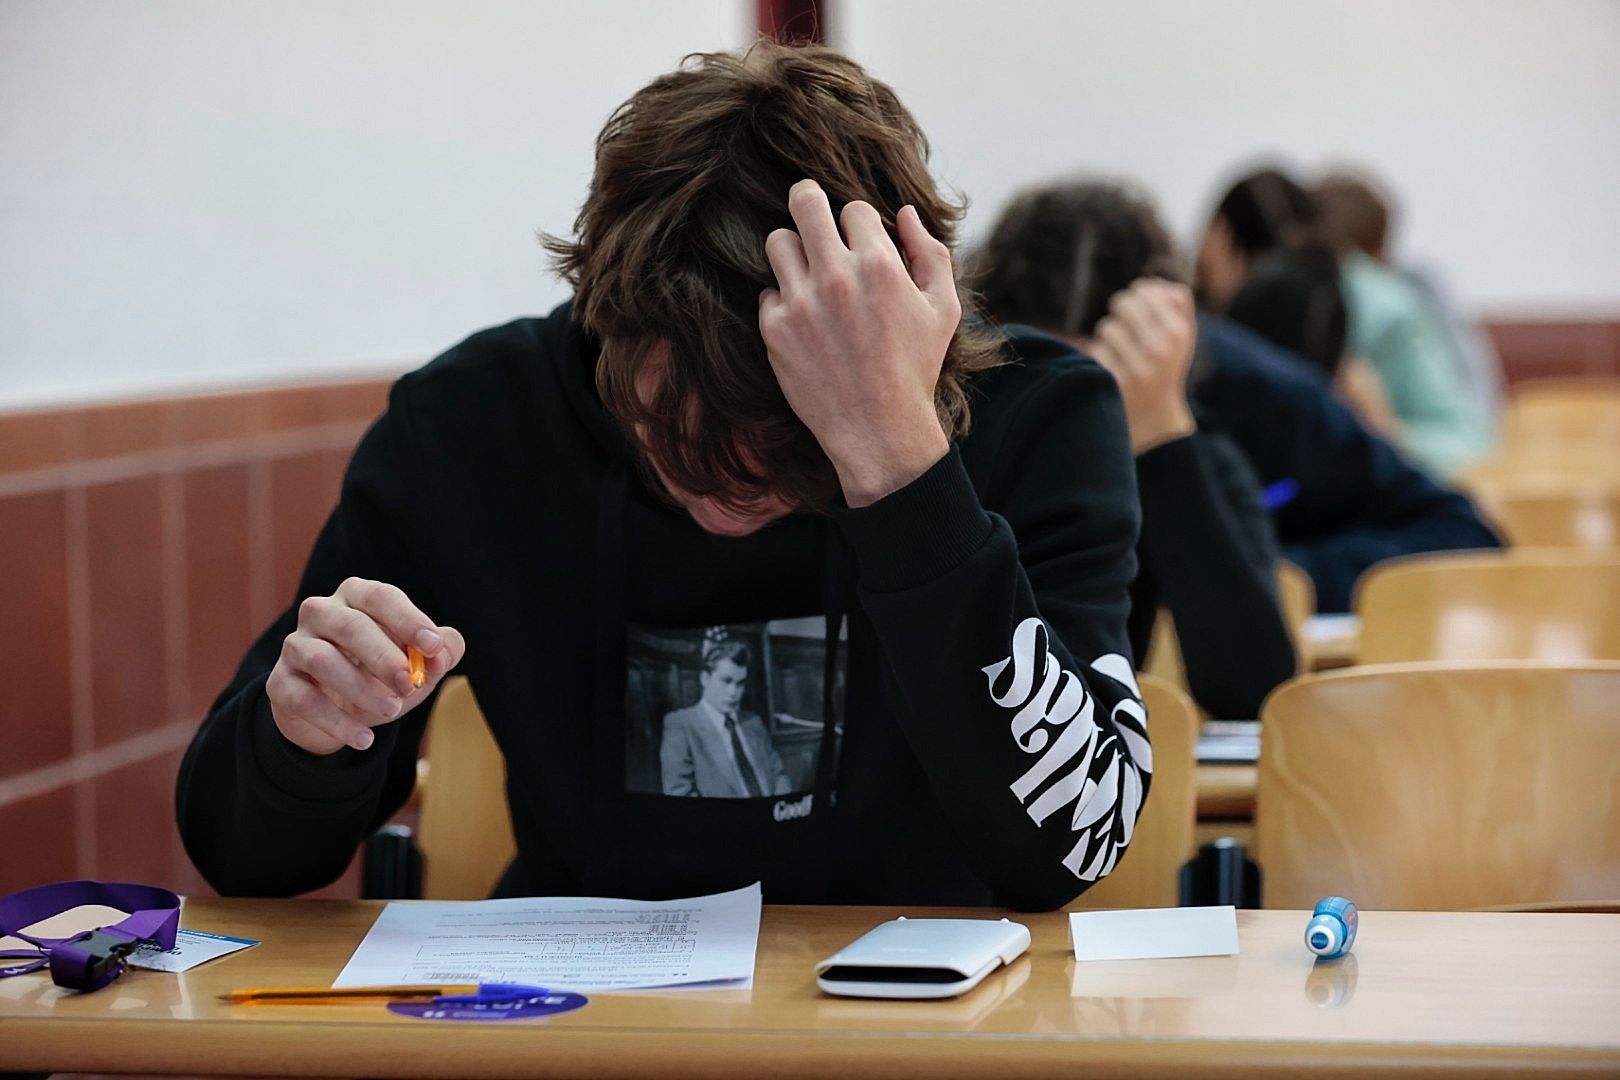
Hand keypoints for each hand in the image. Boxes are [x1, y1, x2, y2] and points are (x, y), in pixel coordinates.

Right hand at [266, 577, 465, 754]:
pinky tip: (364, 738)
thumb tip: (442, 656)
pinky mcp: (279, 682)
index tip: (432, 645)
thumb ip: (441, 652)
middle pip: (349, 625)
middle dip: (383, 656)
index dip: (407, 619)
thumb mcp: (417, 662)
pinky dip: (336, 721)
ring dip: (360, 688)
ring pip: (322, 660)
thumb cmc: (382, 674)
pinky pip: (303, 699)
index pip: (380, 597)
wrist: (335, 712)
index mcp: (356, 596)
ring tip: (392, 711)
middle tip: (409, 684)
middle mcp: (320, 612)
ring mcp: (295, 646)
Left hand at [758, 180, 959, 506]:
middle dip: (809, 201)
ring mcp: (800, 302)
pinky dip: (784, 301)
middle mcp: (836, 277)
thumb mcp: (943, 309)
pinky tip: (805, 320)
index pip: (854, 208)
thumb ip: (930, 252)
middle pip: (804, 201)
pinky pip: (768, 292)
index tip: (861, 244)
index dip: (859, 224)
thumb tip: (904, 212)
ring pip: (777, 241)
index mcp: (880, 265)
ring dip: (793, 250)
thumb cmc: (915, 368)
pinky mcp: (775, 329)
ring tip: (808, 271)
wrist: (879, 430)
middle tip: (811, 211)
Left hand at [1088, 278, 1197, 454]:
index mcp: (1177, 333)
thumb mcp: (1183, 339)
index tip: (1137, 304)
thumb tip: (1155, 283)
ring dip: (1109, 337)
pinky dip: (1101, 357)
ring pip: (1106, 328)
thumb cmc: (1167, 368)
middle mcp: (1159, 349)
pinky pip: (1095, 351)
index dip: (1136, 294)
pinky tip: (1114, 369)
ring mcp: (1135, 368)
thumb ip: (1178, 306)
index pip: (1144, 291)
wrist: (1155, 417)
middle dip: (1120, 311)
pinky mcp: (1114, 383)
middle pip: (1123, 304)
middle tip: (1124, 321)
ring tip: (1122, 351)